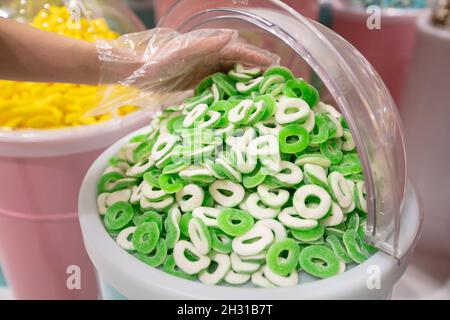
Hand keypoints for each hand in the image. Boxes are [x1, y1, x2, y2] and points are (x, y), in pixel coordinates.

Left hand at [97, 28, 278, 91]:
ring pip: (232, 74)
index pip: (239, 51)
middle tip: (275, 81)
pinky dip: (231, 91)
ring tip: (263, 94)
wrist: (139, 72)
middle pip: (239, 63)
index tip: (274, 65)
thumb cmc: (158, 61)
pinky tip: (239, 101)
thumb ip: (204, 45)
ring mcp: (205, 69)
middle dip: (257, 70)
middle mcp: (210, 57)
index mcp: (209, 48)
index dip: (257, 57)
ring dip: (246, 82)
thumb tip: (230, 35)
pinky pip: (220, 85)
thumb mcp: (181, 52)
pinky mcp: (198, 81)